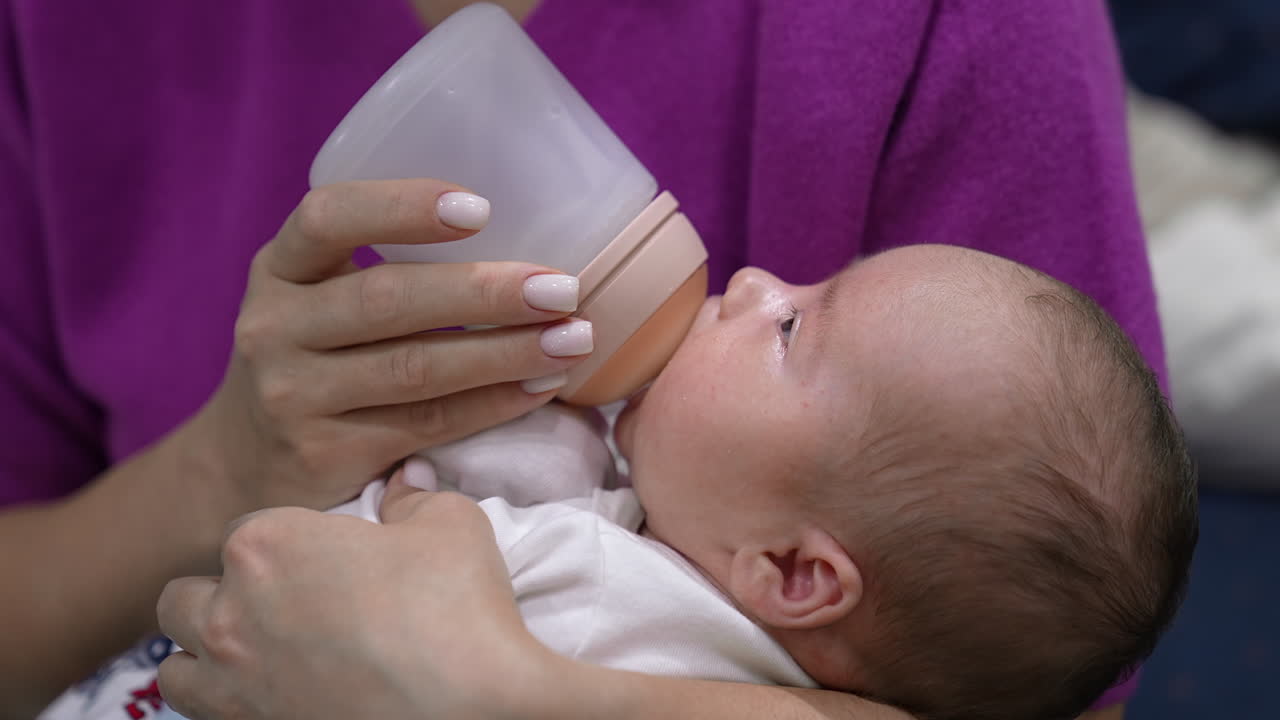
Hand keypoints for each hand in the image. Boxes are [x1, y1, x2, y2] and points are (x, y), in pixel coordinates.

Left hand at [157, 476, 557, 719]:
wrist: (472, 705)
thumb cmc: (456, 606)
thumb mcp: (448, 523)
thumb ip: (412, 497)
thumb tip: (407, 482)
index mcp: (267, 545)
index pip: (244, 530)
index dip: (281, 543)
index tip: (317, 558)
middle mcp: (231, 613)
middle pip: (185, 597)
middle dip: (223, 597)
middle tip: (282, 606)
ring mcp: (232, 685)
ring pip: (176, 667)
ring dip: (206, 657)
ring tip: (260, 657)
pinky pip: (204, 718)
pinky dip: (228, 705)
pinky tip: (276, 696)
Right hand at [178, 179, 591, 517]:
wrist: (245, 467)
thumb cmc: (313, 361)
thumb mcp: (317, 301)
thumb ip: (384, 270)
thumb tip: (526, 236)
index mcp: (279, 269)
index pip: (327, 218)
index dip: (402, 207)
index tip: (480, 208)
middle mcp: (275, 328)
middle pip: (387, 300)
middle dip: (484, 292)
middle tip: (561, 288)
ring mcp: (294, 396)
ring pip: (415, 368)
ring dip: (505, 352)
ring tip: (572, 338)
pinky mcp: (326, 454)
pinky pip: (428, 423)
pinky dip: (494, 403)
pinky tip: (543, 386)